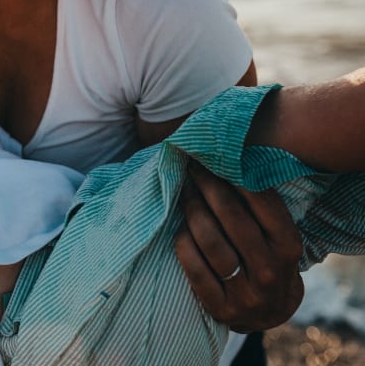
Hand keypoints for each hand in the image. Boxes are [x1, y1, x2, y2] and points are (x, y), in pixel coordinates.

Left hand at [175, 161, 303, 331]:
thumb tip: (227, 157)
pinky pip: (193, 266)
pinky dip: (183, 241)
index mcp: (289, 247)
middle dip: (208, 185)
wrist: (269, 312)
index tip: (214, 156)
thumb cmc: (268, 256)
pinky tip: (181, 226)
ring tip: (185, 191)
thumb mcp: (277, 234)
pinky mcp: (221, 307)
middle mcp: (270, 271)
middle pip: (231, 217)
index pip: (262, 202)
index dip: (234, 175)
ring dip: (193, 209)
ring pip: (210, 241)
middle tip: (193, 167)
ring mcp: (246, 294)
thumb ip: (259, 205)